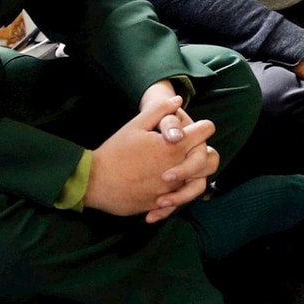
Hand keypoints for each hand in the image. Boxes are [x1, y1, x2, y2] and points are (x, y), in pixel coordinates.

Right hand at [85, 90, 218, 220]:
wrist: (93, 181)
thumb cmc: (115, 151)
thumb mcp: (136, 125)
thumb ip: (160, 110)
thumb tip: (178, 100)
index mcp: (173, 147)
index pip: (205, 131)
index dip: (202, 127)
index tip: (196, 129)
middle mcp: (177, 168)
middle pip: (211, 159)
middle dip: (204, 152)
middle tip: (190, 150)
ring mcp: (169, 189)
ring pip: (198, 184)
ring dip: (194, 176)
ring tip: (181, 172)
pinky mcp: (159, 204)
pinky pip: (177, 203)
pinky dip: (175, 199)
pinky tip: (166, 193)